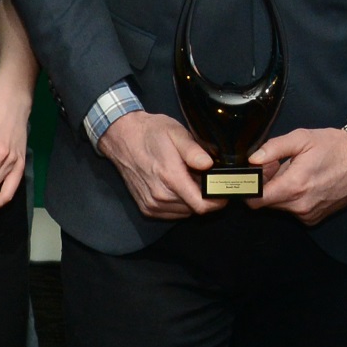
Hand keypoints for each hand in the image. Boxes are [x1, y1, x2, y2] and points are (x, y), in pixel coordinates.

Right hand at [97, 108, 216, 219]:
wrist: (123, 138)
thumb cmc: (151, 133)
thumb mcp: (176, 132)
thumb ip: (193, 150)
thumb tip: (209, 165)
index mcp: (170, 178)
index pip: (201, 205)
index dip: (217, 201)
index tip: (224, 192)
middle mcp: (160, 196)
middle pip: (194, 209)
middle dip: (205, 197)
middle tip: (205, 178)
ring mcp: (152, 204)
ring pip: (184, 213)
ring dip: (191, 200)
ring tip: (190, 179)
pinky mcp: (146, 208)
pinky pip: (171, 213)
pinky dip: (179, 204)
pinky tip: (177, 186)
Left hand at [251, 126, 346, 225]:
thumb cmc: (333, 147)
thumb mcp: (302, 138)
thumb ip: (274, 148)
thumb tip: (253, 160)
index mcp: (293, 186)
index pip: (256, 201)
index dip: (251, 187)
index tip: (257, 173)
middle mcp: (299, 206)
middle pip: (266, 203)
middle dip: (267, 186)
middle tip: (277, 166)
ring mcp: (308, 215)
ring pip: (280, 207)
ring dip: (280, 192)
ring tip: (295, 172)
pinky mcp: (315, 218)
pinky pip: (294, 210)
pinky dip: (293, 198)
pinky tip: (305, 182)